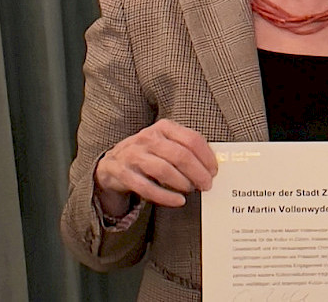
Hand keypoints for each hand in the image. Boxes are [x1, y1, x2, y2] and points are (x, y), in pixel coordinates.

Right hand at [94, 118, 217, 214]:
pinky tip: (178, 201)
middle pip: (180, 155)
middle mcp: (148, 137)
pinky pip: (146, 187)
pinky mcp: (122, 172)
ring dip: (182, 183)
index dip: (207, 157)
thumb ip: (186, 149)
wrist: (112, 163)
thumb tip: (210, 166)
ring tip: (191, 190)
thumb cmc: (148, 154)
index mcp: (164, 127)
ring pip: (164, 169)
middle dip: (198, 173)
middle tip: (207, 184)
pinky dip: (165, 196)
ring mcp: (133, 154)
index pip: (192, 139)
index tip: (214, 171)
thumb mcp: (166, 144)